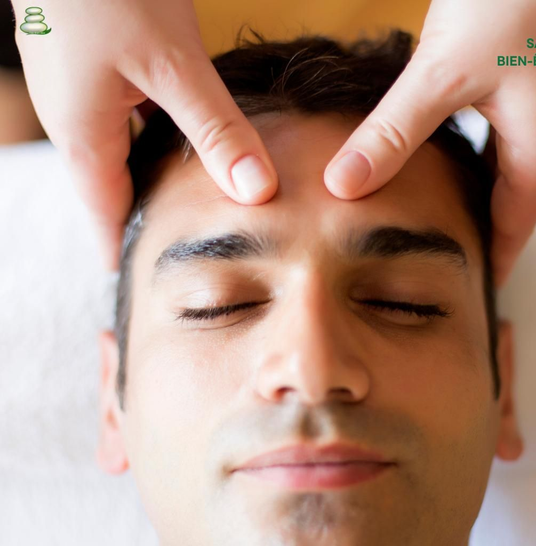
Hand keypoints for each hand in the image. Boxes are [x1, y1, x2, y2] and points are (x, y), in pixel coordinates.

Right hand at [12, 0, 278, 271]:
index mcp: (85, 139)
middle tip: (187, 249)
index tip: (149, 286)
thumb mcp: (172, 66)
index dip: (128, 255)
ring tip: (193, 204)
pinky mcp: (91, 68)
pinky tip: (183, 137)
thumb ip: (216, 131)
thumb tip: (257, 193)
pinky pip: (123, 120)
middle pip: (114, 192)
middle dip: (148, 220)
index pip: (106, 220)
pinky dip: (154, 137)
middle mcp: (75, 124)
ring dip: (154, 178)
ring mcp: (79, 94)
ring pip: (122, 155)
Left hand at [323, 0, 535, 286]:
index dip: (489, 265)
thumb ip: (391, 134)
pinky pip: (505, 138)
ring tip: (440, 221)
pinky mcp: (533, 78)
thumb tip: (343, 187)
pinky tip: (447, 156)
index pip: (513, 232)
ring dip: (477, 198)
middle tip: (441, 264)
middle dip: (480, 237)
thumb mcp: (441, 76)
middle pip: (512, 208)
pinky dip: (477, 159)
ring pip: (507, 172)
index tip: (464, 295)